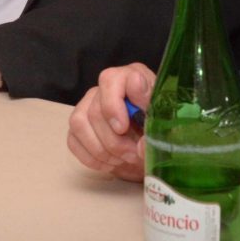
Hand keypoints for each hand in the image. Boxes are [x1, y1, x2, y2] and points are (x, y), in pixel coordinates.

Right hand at [67, 63, 155, 182]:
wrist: (150, 141)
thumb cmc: (161, 127)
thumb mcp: (167, 125)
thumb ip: (156, 131)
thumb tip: (140, 147)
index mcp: (129, 77)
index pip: (110, 80)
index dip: (113, 105)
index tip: (123, 127)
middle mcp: (104, 88)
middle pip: (94, 110)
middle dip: (114, 140)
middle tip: (132, 155)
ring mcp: (87, 105)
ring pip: (79, 124)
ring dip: (101, 150)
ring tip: (122, 159)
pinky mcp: (78, 126)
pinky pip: (73, 140)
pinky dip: (92, 158)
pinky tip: (110, 163)